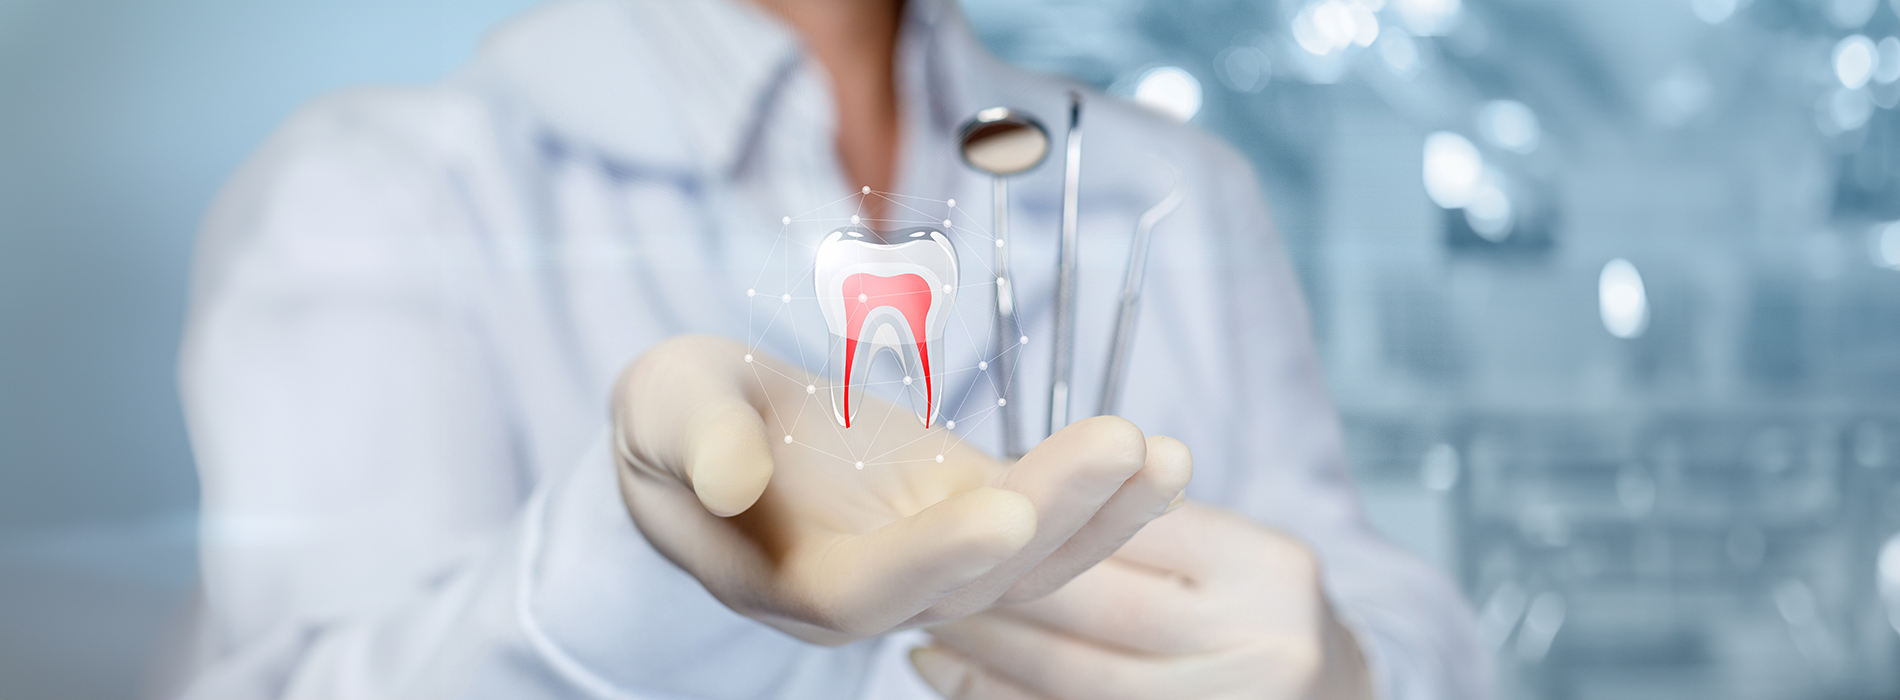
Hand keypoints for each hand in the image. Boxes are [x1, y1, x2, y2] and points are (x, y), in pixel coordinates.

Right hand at [610, 336, 1192, 644]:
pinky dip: (1100, 492)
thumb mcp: (662, 408)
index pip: (868, 591)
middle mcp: (875, 590)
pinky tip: (1161, 456)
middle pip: (975, 577)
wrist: (713, 425)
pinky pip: (1044, 512)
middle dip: (1055, 515)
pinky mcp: (968, 510)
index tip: (1005, 511)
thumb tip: (729, 480)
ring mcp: (932, 555)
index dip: (935, 556)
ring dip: (1103, 516)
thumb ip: (694, 441)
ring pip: (1030, 559)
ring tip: (1168, 455)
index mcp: (791, 584)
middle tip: (1123, 446)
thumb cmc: (677, 417)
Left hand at [912, 502, 1373, 699]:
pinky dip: (999, 696)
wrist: (1332, 695)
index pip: (1135, 526)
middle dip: (1001, 577)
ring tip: (920, 615)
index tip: (971, 495)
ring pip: (1077, 677)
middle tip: (924, 552)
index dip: (1041, 509)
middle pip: (1101, 603)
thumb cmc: (1257, 611)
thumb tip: (1008, 484)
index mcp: (1269, 567)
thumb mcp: (1232, 552)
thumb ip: (1148, 522)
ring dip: (985, 645)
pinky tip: (946, 670)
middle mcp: (1260, 641)